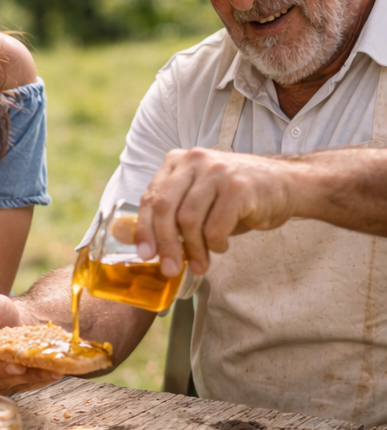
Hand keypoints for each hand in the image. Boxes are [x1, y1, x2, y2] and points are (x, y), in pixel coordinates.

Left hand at [136, 148, 296, 276]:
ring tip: (201, 263)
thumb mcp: (200, 198)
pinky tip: (222, 246)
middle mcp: (195, 160)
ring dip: (193, 249)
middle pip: (165, 208)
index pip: (151, 197)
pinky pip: (214, 228)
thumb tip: (147, 245)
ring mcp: (217, 171)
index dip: (144, 229)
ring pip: (188, 221)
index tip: (145, 255)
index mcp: (179, 161)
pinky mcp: (237, 187)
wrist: (286, 185)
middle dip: (165, 244)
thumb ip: (174, 213)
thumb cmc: (238, 197)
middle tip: (169, 269)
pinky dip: (216, 244)